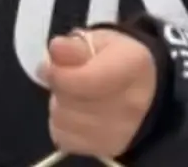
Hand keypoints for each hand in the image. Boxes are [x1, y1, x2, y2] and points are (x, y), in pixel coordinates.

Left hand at [40, 29, 155, 160]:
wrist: (141, 85)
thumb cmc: (113, 56)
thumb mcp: (96, 39)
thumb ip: (74, 45)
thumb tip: (55, 49)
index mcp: (132, 66)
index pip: (87, 80)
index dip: (59, 75)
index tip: (46, 67)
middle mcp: (132, 104)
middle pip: (73, 102)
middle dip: (58, 87)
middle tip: (61, 76)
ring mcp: (122, 131)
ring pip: (65, 122)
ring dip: (58, 105)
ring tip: (69, 93)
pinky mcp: (109, 148)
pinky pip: (66, 139)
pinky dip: (61, 125)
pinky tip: (71, 112)